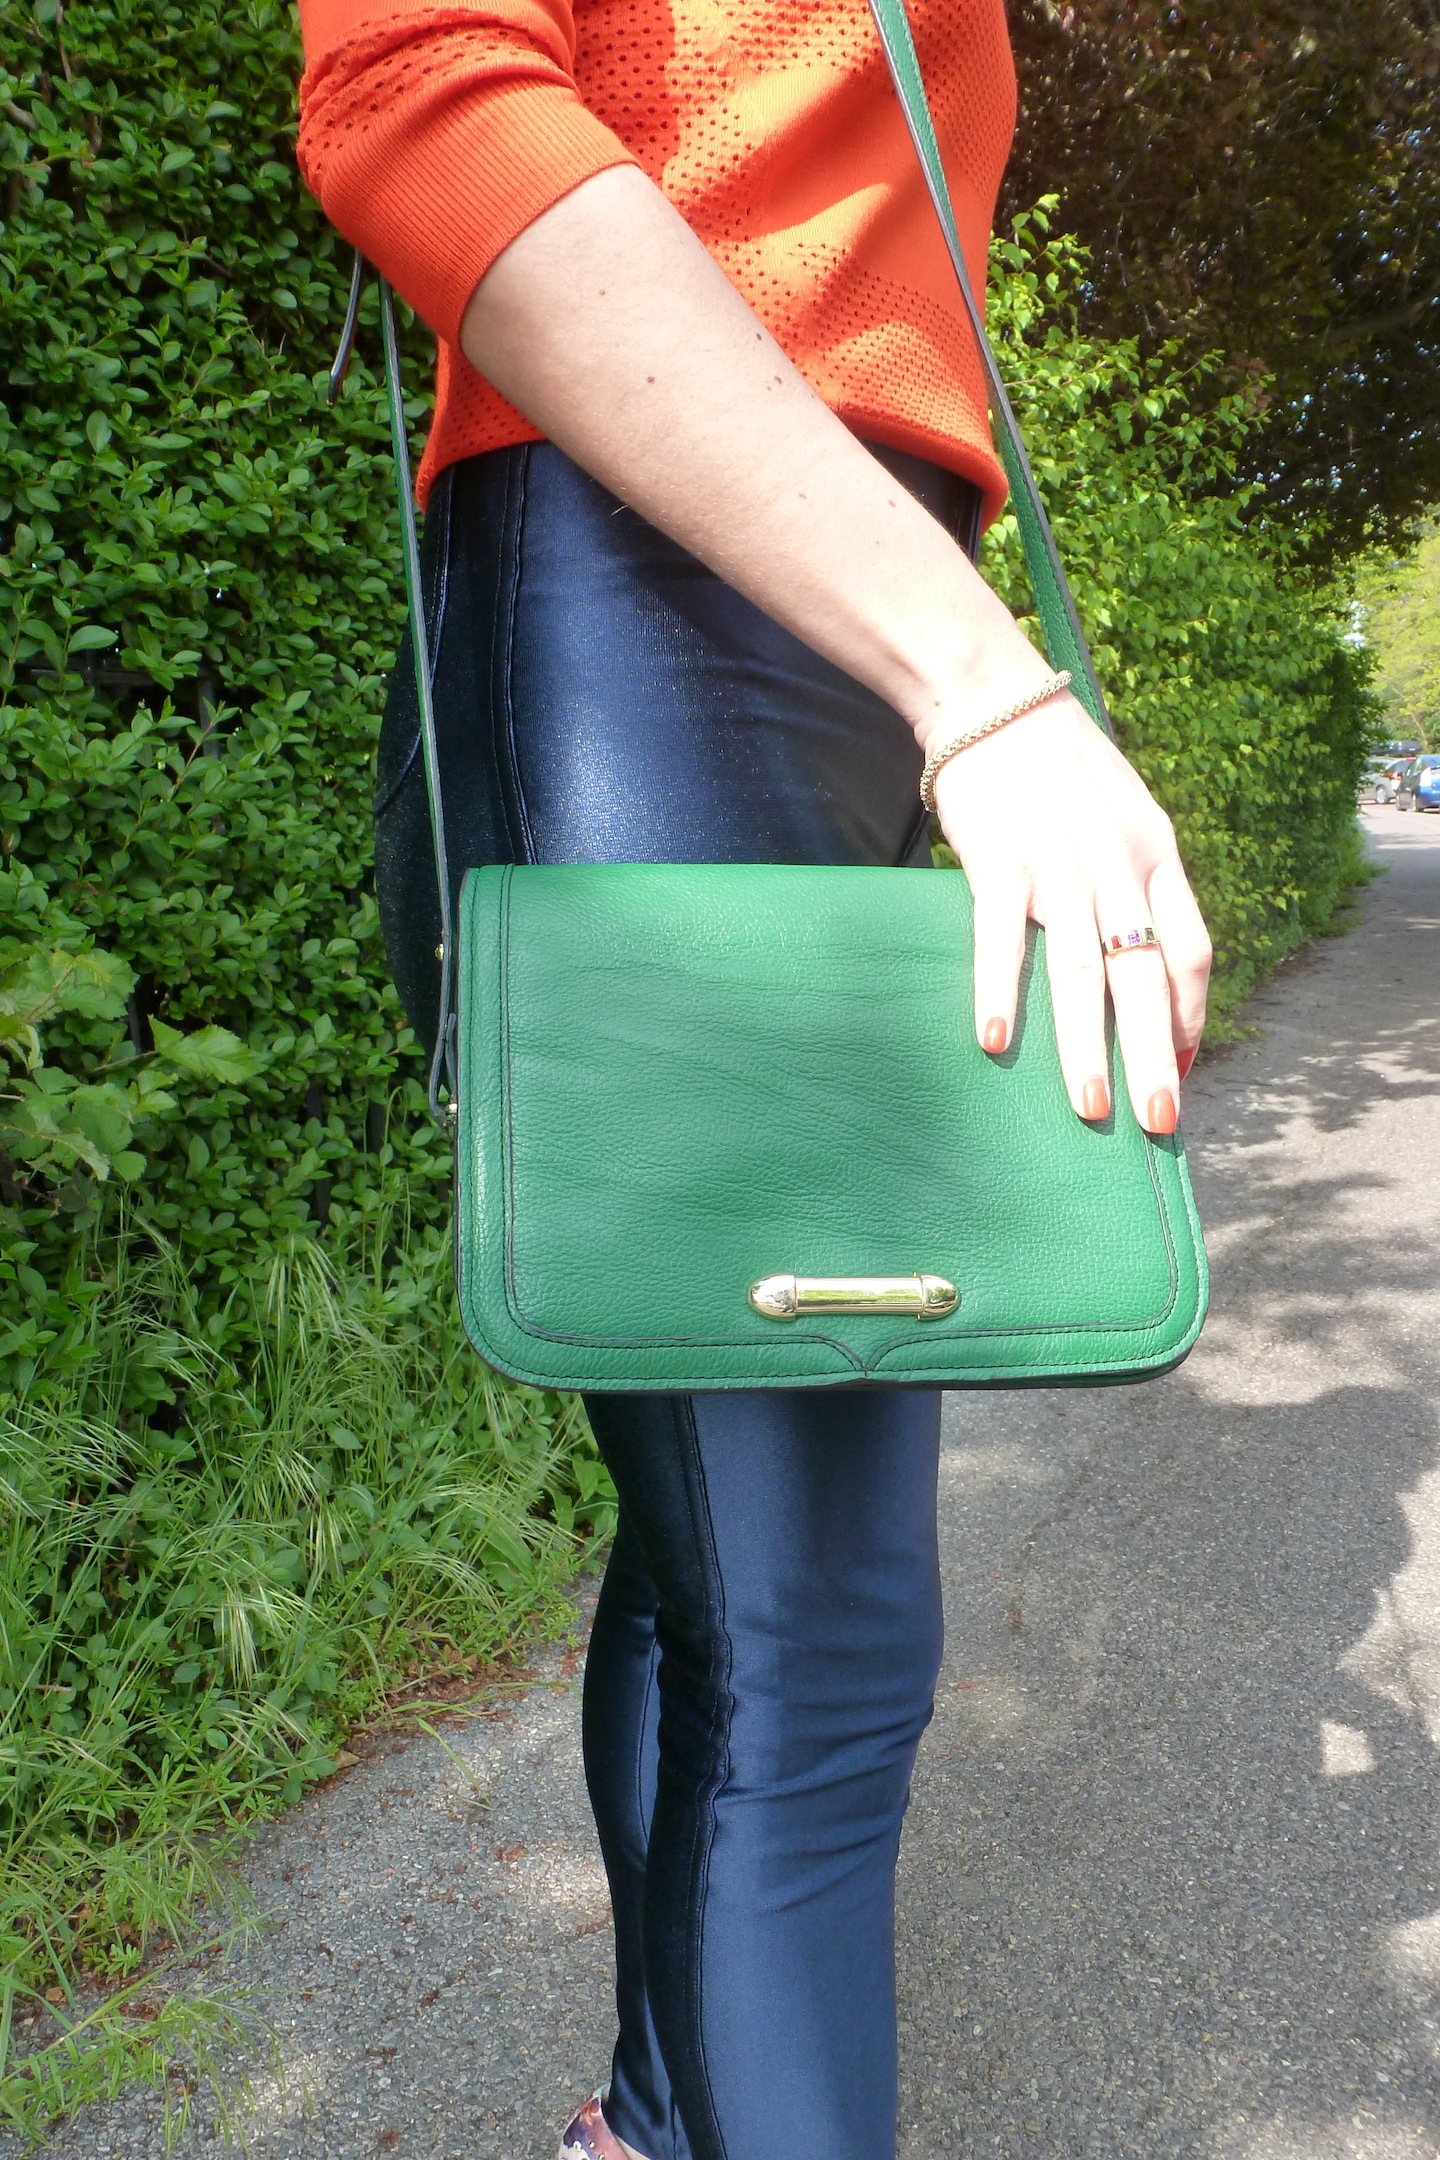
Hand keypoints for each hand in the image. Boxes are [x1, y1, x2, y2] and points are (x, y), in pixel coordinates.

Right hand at [930, 692, 1211, 1132]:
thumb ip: (1133, 877)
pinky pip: (1003, 937)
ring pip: (1083, 973)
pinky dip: (1001, 989)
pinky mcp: (1000, 859)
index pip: (1191, 950)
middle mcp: (1119, 865)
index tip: (1186, 1068)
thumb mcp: (1122, 811)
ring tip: (1093, 1109)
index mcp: (1156, 854)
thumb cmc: (1054, 764)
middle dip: (1157, 1056)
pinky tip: (995, 1041)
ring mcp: (1060, 864)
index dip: (1192, 1015)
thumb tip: (1132, 954)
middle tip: (1160, 1122)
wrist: (991, 696)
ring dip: (1089, 1047)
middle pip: (1146, 977)